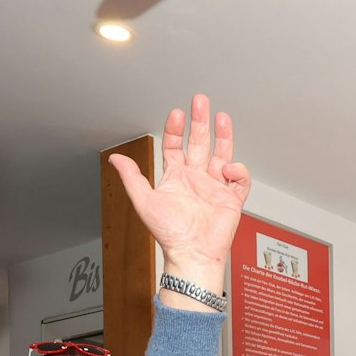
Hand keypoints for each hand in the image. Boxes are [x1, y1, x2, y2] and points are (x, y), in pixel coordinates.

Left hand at [111, 95, 249, 275]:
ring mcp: (215, 187)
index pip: (175, 146)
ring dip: (223, 136)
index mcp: (176, 178)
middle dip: (200, 122)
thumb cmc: (170, 234)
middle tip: (200, 101)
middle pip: (200, 144)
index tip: (176, 114)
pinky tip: (229, 169)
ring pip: (222, 155)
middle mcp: (196, 179)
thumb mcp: (144, 202)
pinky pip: (239, 180)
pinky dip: (237, 171)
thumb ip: (132, 178)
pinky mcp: (232, 199)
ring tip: (222, 117)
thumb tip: (115, 158)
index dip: (175, 129)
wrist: (193, 254)